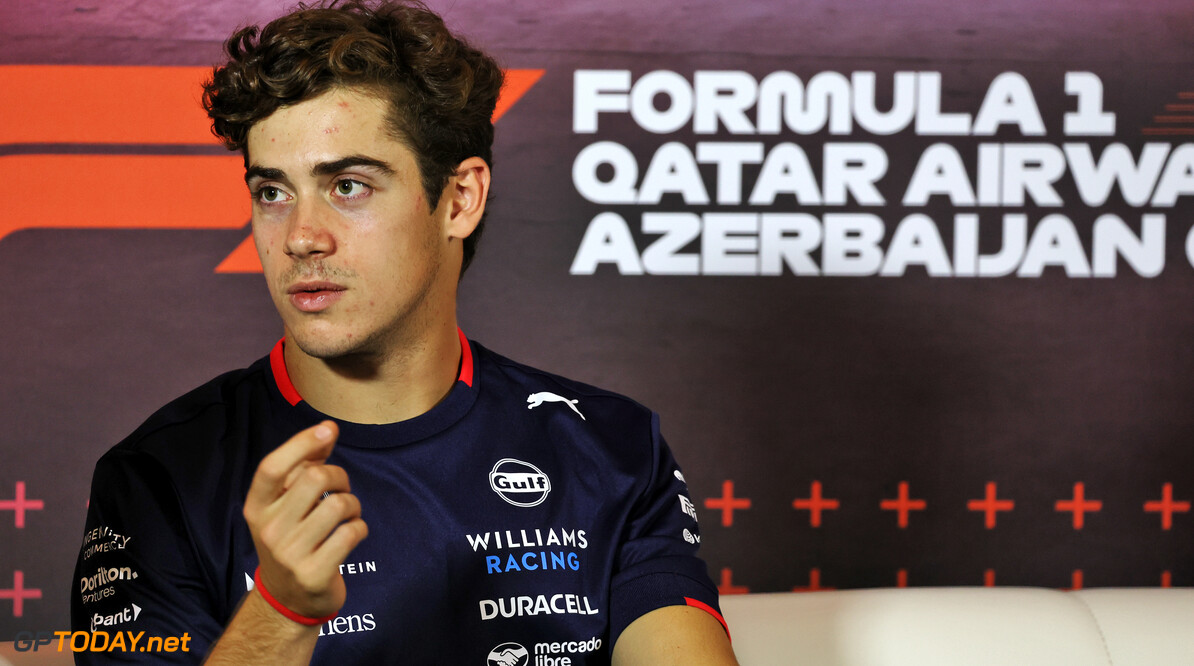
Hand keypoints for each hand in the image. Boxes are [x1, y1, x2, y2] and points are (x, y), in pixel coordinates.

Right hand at [243, 421, 367, 618]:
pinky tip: (352, 533)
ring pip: (338, 505)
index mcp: (256, 507)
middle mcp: (268, 529)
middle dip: (340, 476)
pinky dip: (360, 527)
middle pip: (314, 479)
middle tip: (342, 489)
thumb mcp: (286, 505)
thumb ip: (304, 467)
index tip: (328, 429)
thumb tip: (327, 429)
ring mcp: (289, 554)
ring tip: (348, 514)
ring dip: (353, 504)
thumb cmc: (292, 538)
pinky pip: (350, 533)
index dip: (301, 443)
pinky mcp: (314, 574)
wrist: (288, 598)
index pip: (272, 467)